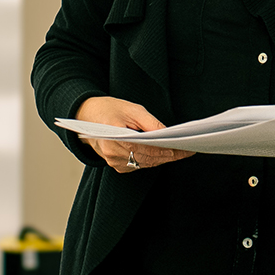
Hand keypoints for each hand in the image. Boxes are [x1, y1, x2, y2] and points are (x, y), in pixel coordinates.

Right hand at [74, 96, 193, 174]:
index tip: (184, 150)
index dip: (167, 151)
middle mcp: (112, 154)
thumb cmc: (109, 109)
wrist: (87, 115)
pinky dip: (151, 160)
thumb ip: (151, 123)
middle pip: (147, 159)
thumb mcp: (133, 109)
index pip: (147, 149)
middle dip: (168, 156)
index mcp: (114, 138)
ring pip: (144, 164)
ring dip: (162, 159)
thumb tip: (168, 134)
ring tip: (179, 152)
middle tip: (187, 151)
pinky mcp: (116, 165)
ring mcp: (113, 161)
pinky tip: (164, 154)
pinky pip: (138, 165)